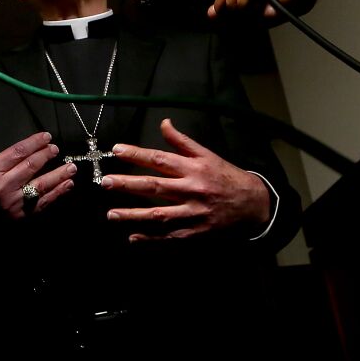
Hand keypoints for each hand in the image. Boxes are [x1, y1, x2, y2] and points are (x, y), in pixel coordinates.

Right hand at [0, 114, 72, 254]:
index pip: (18, 152)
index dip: (35, 143)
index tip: (47, 136)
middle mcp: (3, 185)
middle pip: (31, 166)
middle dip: (47, 155)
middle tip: (56, 148)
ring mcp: (13, 202)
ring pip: (40, 185)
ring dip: (58, 175)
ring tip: (71, 167)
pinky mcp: (19, 216)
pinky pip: (41, 203)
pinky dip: (56, 194)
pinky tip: (67, 186)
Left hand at [103, 119, 269, 241]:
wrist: (253, 204)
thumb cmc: (226, 176)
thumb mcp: (208, 155)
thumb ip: (182, 141)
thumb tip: (163, 122)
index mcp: (194, 168)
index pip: (160, 159)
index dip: (137, 154)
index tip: (117, 150)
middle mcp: (192, 190)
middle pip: (155, 187)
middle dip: (128, 184)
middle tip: (106, 182)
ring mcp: (193, 213)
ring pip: (159, 215)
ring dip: (134, 215)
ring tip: (111, 214)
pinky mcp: (195, 233)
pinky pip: (169, 237)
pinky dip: (151, 238)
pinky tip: (133, 237)